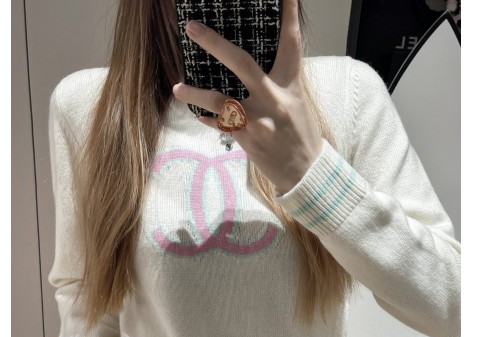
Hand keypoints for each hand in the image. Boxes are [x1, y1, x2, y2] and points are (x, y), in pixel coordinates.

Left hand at [172, 0, 322, 195]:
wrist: (306, 172)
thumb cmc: (301, 134)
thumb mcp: (296, 102)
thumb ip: (277, 82)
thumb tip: (250, 67)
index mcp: (290, 85)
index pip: (289, 43)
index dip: (287, 14)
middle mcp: (274, 99)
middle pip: (242, 64)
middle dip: (215, 44)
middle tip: (193, 29)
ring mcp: (260, 121)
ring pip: (220, 101)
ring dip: (195, 94)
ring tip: (178, 88)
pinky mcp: (249, 140)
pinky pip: (221, 125)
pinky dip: (208, 118)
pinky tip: (197, 114)